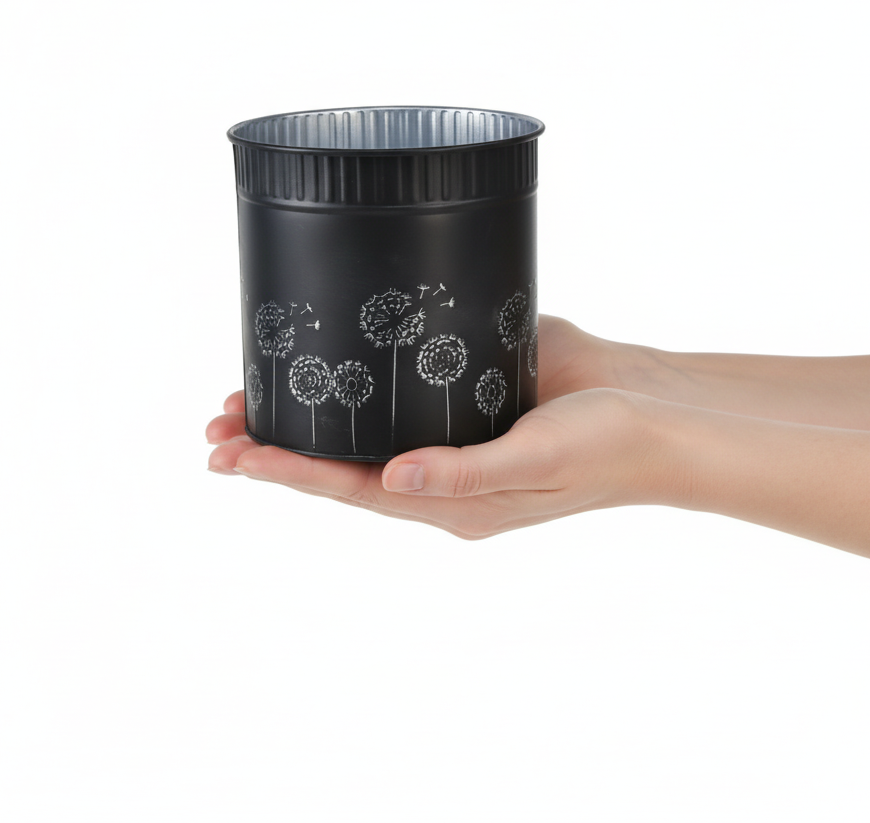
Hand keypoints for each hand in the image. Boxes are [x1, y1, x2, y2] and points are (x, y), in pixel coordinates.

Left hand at [206, 316, 670, 538]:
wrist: (655, 408)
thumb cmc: (607, 444)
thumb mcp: (537, 461)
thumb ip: (465, 474)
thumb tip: (391, 484)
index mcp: (452, 502)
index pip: (350, 488)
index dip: (288, 471)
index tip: (232, 455)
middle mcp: (439, 472)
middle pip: (341, 464)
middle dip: (276, 447)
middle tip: (215, 428)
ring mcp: (449, 433)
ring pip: (359, 432)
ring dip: (303, 417)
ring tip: (241, 403)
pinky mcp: (466, 392)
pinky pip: (396, 396)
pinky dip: (349, 387)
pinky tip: (324, 368)